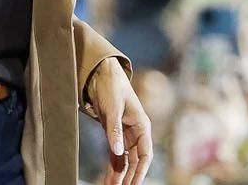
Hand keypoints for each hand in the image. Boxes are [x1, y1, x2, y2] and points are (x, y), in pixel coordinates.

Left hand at [85, 57, 151, 184]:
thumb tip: (118, 150)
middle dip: (130, 178)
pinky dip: (113, 168)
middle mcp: (136, 133)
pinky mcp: (114, 135)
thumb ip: (114, 130)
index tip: (134, 184)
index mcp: (142, 126)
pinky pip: (116, 156)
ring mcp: (125, 135)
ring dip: (120, 176)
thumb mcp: (113, 108)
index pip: (145, 154)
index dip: (141, 171)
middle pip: (136, 161)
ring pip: (125, 161)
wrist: (102, 74)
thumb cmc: (112, 87)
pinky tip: (109, 180)